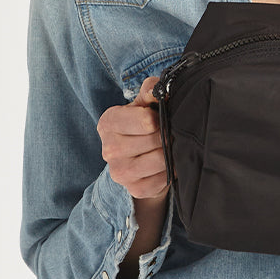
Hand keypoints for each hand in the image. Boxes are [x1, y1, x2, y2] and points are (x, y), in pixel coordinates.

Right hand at [96, 76, 168, 199]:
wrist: (139, 158)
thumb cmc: (143, 124)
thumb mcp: (144, 103)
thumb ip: (150, 90)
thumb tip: (157, 90)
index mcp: (109, 122)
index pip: (145, 120)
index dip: (159, 118)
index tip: (160, 118)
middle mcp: (109, 149)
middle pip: (155, 140)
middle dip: (168, 135)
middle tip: (171, 134)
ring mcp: (119, 172)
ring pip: (160, 160)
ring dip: (171, 153)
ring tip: (171, 147)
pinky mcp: (134, 188)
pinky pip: (161, 180)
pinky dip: (170, 172)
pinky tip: (167, 164)